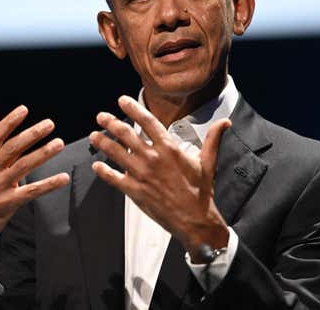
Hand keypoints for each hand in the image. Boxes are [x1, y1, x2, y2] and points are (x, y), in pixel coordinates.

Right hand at [0, 105, 69, 277]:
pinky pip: (31, 192)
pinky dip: (48, 184)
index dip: (9, 122)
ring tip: (59, 143)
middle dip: (32, 134)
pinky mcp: (7, 205)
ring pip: (23, 166)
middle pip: (12, 148)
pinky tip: (63, 178)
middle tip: (50, 124)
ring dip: (43, 153)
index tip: (23, 110)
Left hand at [89, 96, 230, 261]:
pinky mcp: (134, 191)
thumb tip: (225, 122)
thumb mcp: (208, 162)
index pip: (147, 121)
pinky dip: (103, 171)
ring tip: (94, 136)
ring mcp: (142, 174)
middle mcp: (153, 157)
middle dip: (110, 122)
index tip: (121, 100)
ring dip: (102, 142)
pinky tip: (96, 166)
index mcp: (169, 148)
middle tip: (101, 116)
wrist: (196, 220)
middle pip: (125, 134)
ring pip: (115, 153)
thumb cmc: (201, 191)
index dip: (133, 108)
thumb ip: (212, 139)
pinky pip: (113, 178)